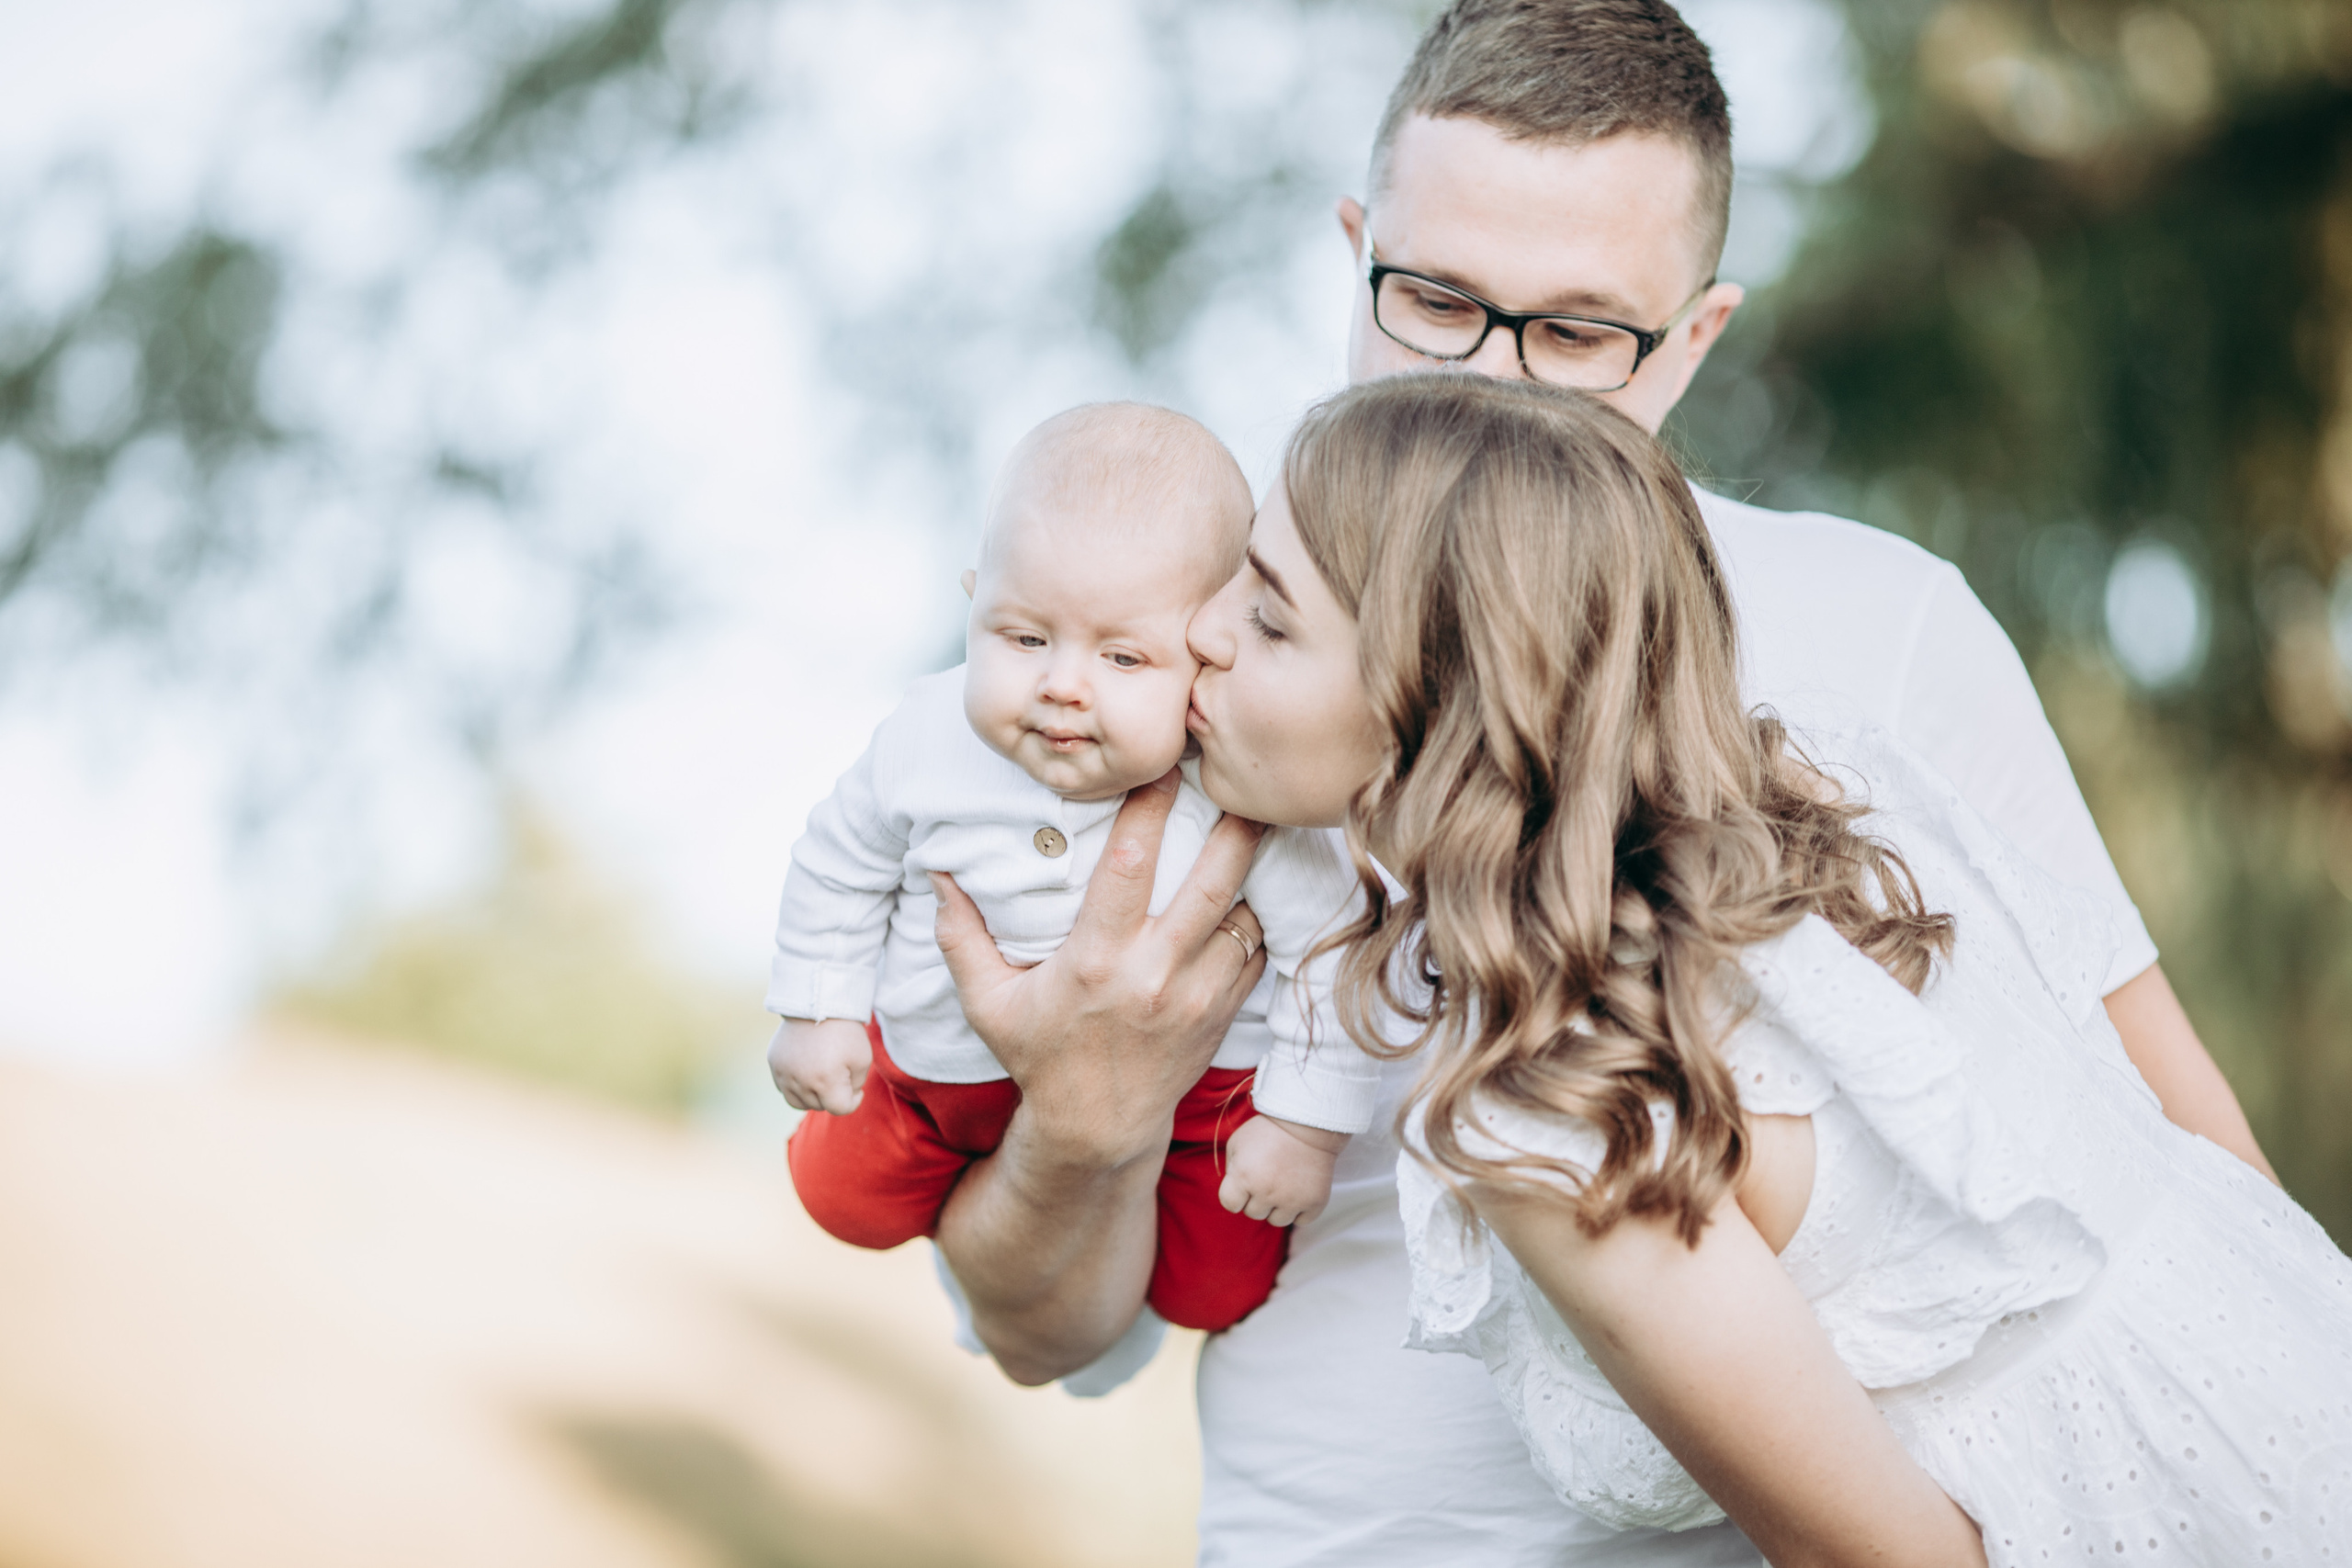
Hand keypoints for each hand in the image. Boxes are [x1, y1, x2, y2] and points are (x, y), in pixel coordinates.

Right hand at [767, 1017, 871, 1114]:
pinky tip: (807, 1070)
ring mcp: (783, 1073)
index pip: (840, 1109)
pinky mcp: (774, 1064)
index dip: (853, 1101)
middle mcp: (800, 1081)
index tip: (857, 1088)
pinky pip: (784, 1088)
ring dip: (813, 1096)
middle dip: (833, 1096)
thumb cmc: (845, 1032)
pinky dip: (796, 1086)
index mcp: (826, 1081)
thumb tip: (842, 1099)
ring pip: (799, 1102)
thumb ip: (854, 1086)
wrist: (819, 1002)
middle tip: (840, 1073)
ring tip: (823, 1077)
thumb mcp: (863, 1059)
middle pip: (819, 1106)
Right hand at [929, 767, 1267, 1168]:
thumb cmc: (1038, 1057)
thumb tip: (937, 871)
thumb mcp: (987, 1002)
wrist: (1097, 1130)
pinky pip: (1255, 951)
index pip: (1130, 865)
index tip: (1161, 766)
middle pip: (1211, 881)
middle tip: (1238, 778)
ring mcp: (1197, 996)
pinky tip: (1252, 885)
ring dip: (1251, 867)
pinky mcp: (1223, 1013)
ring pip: (1243, 914)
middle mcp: (1154, 974)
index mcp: (1096, 961)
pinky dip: (1255, 916)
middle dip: (1232, 824)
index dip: (1149, 808)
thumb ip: (960, 935)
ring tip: (1256, 819)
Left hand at [1218, 1114, 1347, 1227]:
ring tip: (1284, 1183)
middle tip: (1268, 1176)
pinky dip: (1299, 1210)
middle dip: (1257, 1198)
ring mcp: (1292, 1200)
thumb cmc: (1270, 1130)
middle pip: (1253, 1213)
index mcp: (1243, 1176)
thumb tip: (1234, 1191)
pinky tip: (1299, 1191)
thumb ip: (1231, 1168)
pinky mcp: (1314, 1203)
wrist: (1310, 1124)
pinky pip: (1301, 1221)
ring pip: (1277, 1220)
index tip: (1244, 1183)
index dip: (1235, 1194)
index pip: (1229, 1204)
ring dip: (1277, 1206)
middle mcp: (1266, 1192)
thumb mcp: (1238, 1141)